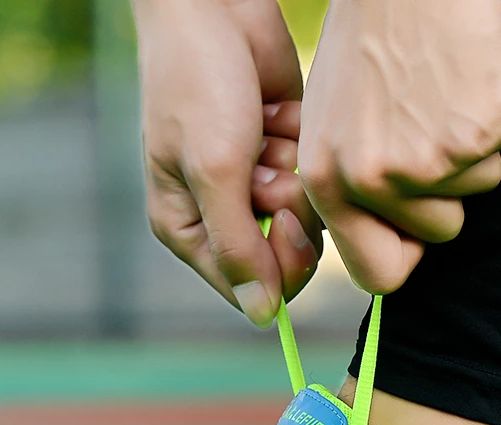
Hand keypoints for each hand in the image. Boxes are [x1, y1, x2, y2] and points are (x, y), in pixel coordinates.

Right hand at [133, 0, 321, 327]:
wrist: (215, 8)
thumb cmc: (196, 85)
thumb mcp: (213, 170)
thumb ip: (238, 248)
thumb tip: (263, 317)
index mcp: (187, 231)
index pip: (247, 287)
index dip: (276, 265)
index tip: (283, 221)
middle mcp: (221, 219)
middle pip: (283, 259)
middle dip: (286, 212)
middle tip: (270, 167)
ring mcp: (254, 190)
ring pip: (305, 221)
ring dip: (294, 174)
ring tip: (266, 132)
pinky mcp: (282, 161)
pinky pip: (313, 182)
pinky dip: (301, 148)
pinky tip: (277, 115)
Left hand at [299, 0, 500, 293]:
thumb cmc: (367, 48)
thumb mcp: (330, 128)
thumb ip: (350, 192)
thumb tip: (383, 243)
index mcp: (326, 184)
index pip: (377, 275)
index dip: (405, 254)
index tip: (412, 228)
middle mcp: (371, 181)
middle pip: (439, 234)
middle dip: (446, 194)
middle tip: (427, 133)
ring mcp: (425, 160)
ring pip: (477, 192)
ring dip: (470, 153)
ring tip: (439, 98)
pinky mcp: (476, 133)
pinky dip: (494, 118)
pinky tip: (463, 81)